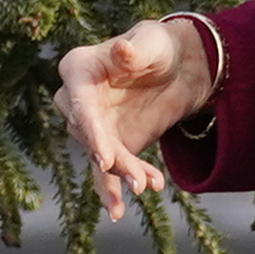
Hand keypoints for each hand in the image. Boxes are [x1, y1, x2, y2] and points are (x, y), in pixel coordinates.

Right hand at [52, 18, 215, 218]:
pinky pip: (108, 172)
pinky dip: (113, 190)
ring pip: (101, 157)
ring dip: (123, 174)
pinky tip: (119, 211)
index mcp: (77, 69)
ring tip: (148, 186)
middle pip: (87, 135)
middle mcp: (77, 101)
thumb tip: (121, 51)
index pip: (78, 102)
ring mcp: (93, 126)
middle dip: (112, 159)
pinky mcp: (110, 146)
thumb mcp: (150, 42)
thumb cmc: (157, 46)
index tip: (104, 157)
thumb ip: (135, 50)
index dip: (90, 130)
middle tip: (138, 181)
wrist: (178, 67)